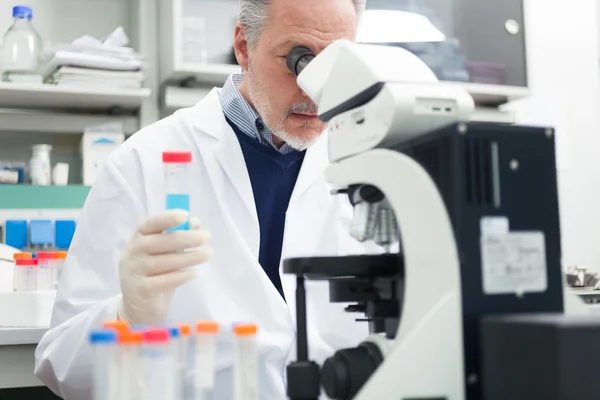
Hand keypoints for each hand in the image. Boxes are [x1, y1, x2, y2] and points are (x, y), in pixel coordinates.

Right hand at [117, 210, 211, 324]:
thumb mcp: (166, 254)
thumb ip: (177, 237)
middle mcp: (132, 253)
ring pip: (163, 262)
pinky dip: (180, 276)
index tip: (186, 215)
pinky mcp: (140, 290)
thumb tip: (195, 222)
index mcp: (137, 239)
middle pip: (159, 242)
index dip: (166, 218)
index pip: (149, 224)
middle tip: (206, 237)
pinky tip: (194, 273)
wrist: (140, 307)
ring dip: (189, 257)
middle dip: (185, 238)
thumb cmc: (155, 274)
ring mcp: (133, 272)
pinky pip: (163, 281)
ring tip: (207, 254)